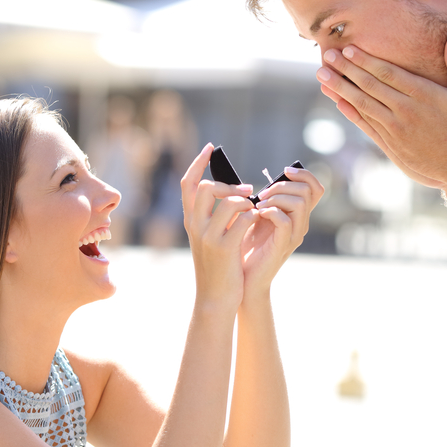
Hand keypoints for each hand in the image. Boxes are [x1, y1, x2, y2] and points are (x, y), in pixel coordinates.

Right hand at [180, 144, 259, 311]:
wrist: (215, 298)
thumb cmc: (218, 266)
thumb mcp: (209, 238)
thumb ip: (214, 216)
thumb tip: (233, 191)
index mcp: (190, 221)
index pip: (187, 184)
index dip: (197, 163)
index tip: (210, 148)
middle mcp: (195, 226)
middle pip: (206, 188)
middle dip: (229, 185)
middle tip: (247, 191)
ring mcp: (208, 237)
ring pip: (230, 202)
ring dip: (247, 202)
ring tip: (255, 210)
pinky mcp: (225, 248)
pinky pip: (244, 219)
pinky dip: (255, 216)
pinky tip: (259, 222)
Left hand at [240, 166, 324, 300]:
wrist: (243, 275)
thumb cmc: (248, 245)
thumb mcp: (258, 216)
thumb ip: (267, 200)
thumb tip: (265, 181)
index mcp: (298, 215)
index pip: (316, 188)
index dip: (304, 174)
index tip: (284, 171)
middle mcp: (301, 224)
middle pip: (307, 191)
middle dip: (282, 185)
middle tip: (261, 194)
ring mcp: (294, 235)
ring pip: (299, 202)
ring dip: (276, 197)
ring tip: (258, 204)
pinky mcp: (284, 245)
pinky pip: (285, 221)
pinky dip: (271, 211)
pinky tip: (257, 214)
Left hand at [316, 37, 446, 187]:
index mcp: (423, 95)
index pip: (387, 73)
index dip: (365, 60)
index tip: (348, 48)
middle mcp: (406, 111)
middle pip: (369, 86)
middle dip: (345, 69)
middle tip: (326, 54)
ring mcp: (396, 129)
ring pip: (363, 104)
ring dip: (340, 89)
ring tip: (322, 75)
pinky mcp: (392, 145)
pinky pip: (366, 125)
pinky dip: (351, 112)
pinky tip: (338, 101)